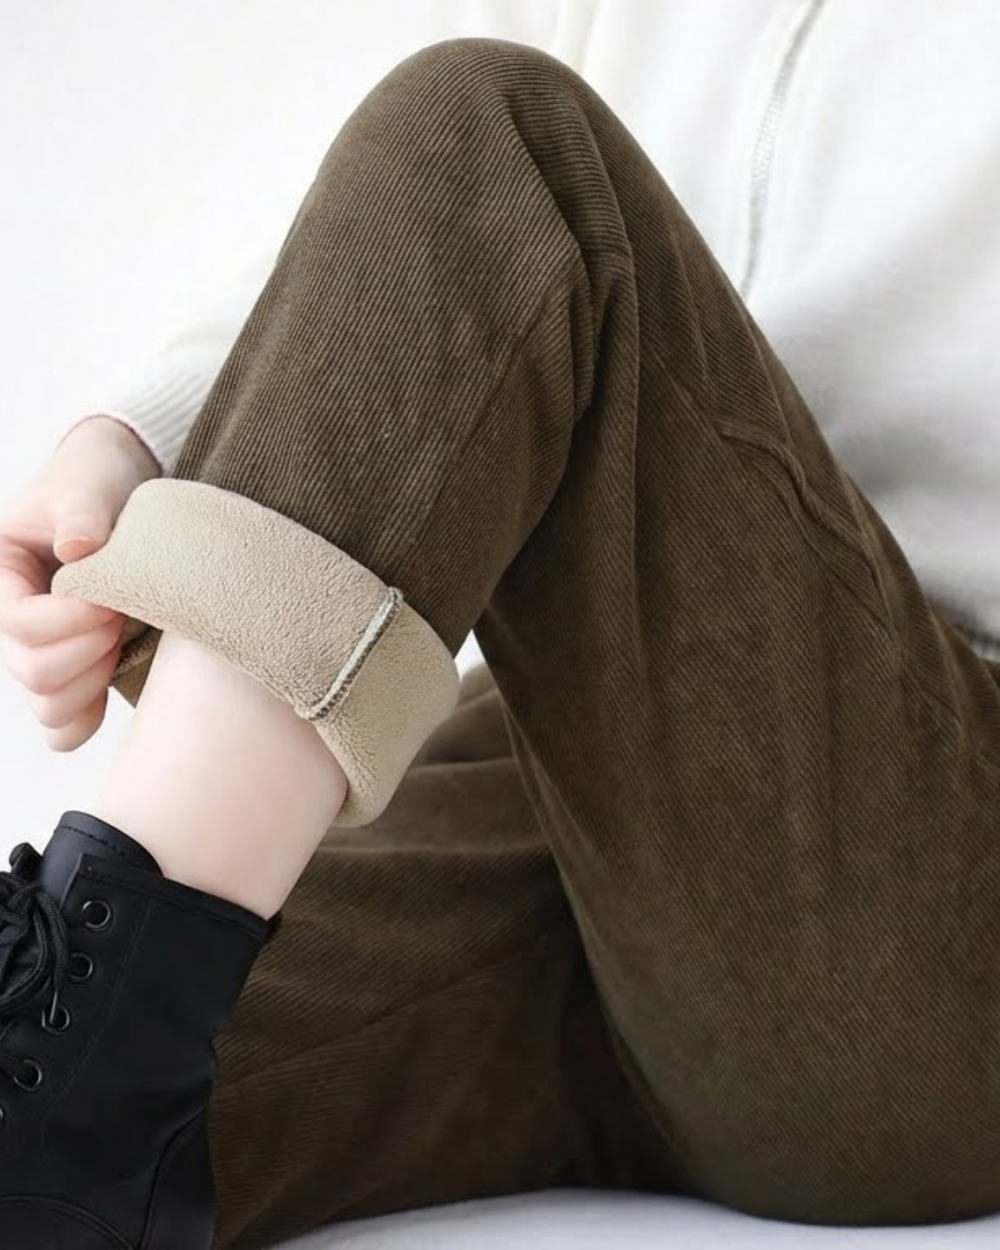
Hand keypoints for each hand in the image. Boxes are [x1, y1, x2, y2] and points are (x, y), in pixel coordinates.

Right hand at [0, 416, 159, 750]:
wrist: (121, 490)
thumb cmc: (97, 481)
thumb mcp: (87, 482)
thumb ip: (83, 511)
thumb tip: (77, 548)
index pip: (19, 624)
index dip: (70, 620)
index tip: (113, 599)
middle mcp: (9, 619)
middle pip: (33, 671)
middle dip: (89, 649)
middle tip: (124, 615)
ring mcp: (38, 650)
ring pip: (48, 706)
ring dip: (94, 681)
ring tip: (123, 638)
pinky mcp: (70, 670)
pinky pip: (63, 725)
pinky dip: (88, 718)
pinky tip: (114, 687)